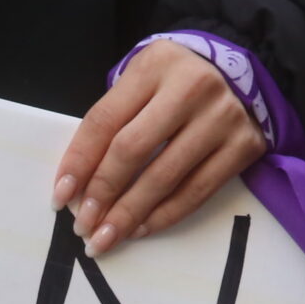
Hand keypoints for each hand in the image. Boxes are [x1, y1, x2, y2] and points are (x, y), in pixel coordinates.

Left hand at [53, 40, 267, 256]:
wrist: (241, 74)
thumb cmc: (176, 82)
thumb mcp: (141, 81)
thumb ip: (113, 119)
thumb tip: (79, 183)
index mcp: (155, 65)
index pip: (105, 120)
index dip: (79, 162)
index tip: (60, 196)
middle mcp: (191, 88)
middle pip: (132, 150)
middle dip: (102, 193)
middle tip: (83, 225)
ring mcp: (222, 118)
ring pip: (164, 177)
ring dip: (129, 215)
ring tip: (105, 237)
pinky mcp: (244, 147)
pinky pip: (196, 192)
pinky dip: (164, 215)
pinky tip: (140, 228)